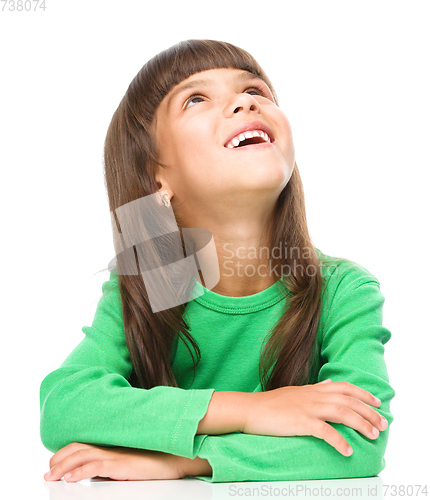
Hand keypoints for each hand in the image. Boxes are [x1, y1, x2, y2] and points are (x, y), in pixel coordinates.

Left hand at [44, 442, 184, 481]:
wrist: (175, 457)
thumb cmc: (156, 459)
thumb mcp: (129, 461)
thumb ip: (112, 463)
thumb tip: (95, 474)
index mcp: (112, 444)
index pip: (82, 444)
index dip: (64, 452)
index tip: (53, 463)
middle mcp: (111, 446)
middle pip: (77, 448)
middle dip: (58, 460)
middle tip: (47, 473)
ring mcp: (116, 454)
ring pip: (81, 456)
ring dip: (62, 466)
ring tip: (51, 476)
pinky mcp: (122, 463)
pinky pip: (96, 466)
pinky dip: (80, 471)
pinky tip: (70, 478)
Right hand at [242, 379, 387, 456]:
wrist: (250, 409)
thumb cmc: (271, 404)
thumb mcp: (295, 391)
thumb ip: (314, 388)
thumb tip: (329, 383)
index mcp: (313, 389)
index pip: (344, 387)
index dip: (363, 394)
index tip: (377, 403)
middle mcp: (313, 396)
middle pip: (348, 400)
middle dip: (369, 412)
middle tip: (383, 424)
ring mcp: (307, 408)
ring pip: (342, 412)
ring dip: (361, 424)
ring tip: (373, 436)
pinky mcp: (300, 421)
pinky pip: (324, 431)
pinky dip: (338, 441)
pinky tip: (347, 450)